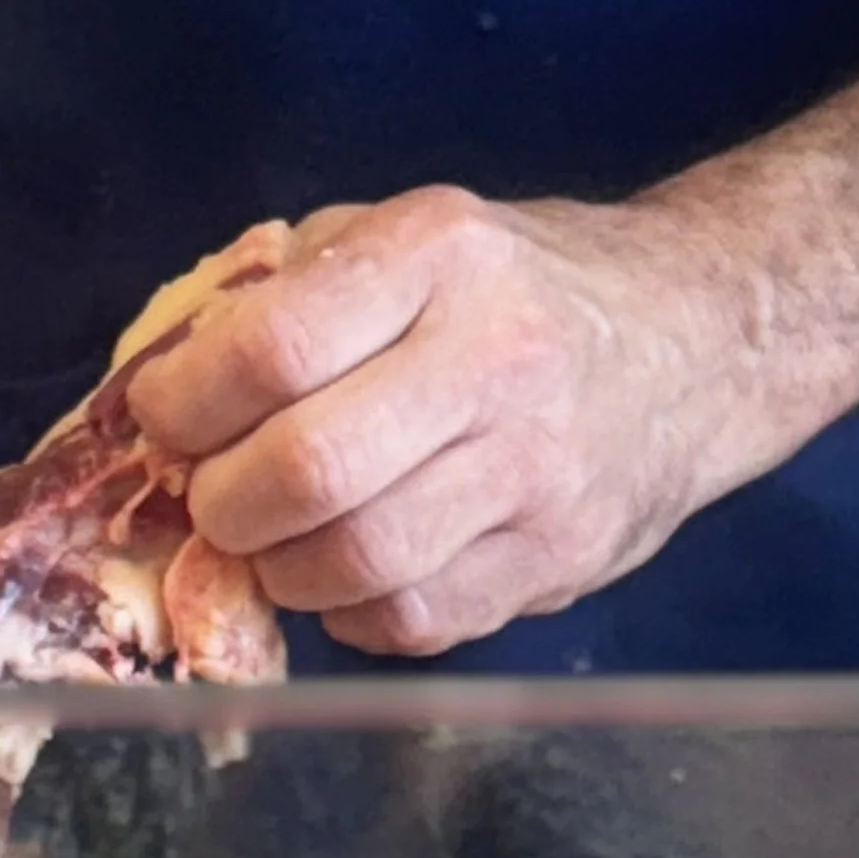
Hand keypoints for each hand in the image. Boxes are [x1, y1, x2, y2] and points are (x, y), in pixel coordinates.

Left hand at [124, 184, 769, 658]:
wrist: (694, 337)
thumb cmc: (511, 285)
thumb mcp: (403, 235)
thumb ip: (283, 291)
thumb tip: (164, 381)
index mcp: (441, 255)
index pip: (271, 349)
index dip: (185, 403)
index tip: (164, 419)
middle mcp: (497, 359)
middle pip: (306, 470)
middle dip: (221, 502)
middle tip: (214, 496)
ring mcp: (539, 469)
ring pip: (356, 562)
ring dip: (278, 569)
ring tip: (275, 539)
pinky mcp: (561, 558)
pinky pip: (414, 621)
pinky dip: (350, 612)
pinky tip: (349, 571)